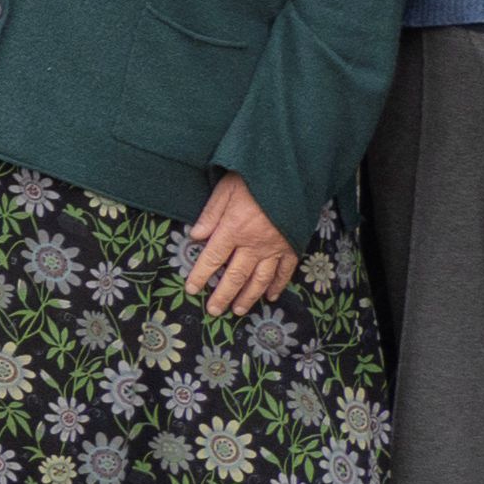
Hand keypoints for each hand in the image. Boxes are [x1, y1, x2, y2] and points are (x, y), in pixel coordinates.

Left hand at [181, 174, 293, 319]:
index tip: (191, 289)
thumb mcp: (225, 189)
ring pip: (259, 279)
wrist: (292, 172)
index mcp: (233, 228)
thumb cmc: (254, 177)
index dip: (200, 276)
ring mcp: (275, 247)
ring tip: (238, 310)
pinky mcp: (292, 246)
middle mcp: (253, 243)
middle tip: (213, 311)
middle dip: (223, 295)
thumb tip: (195, 236)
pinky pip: (285, 271)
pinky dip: (278, 286)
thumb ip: (210, 214)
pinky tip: (271, 297)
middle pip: (235, 276)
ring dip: (248, 297)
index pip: (212, 258)